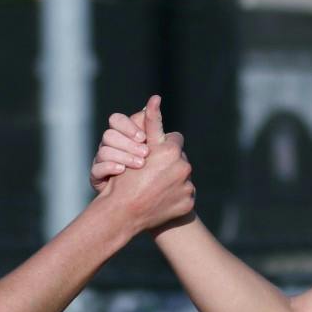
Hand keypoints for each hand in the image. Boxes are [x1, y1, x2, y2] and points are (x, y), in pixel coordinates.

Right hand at [90, 97, 154, 193]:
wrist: (138, 204)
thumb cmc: (149, 174)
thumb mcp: (156, 150)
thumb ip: (154, 128)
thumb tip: (156, 100)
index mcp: (121, 135)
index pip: (117, 120)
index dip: (129, 126)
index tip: (143, 137)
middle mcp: (109, 145)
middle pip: (109, 135)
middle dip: (129, 143)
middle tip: (146, 153)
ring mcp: (100, 160)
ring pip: (103, 150)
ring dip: (123, 156)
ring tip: (140, 164)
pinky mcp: (96, 177)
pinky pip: (96, 169)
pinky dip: (110, 168)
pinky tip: (121, 171)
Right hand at [98, 96, 194, 231]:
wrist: (123, 213)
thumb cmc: (124, 177)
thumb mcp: (139, 147)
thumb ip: (150, 124)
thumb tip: (156, 98)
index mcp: (171, 151)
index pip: (174, 139)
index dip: (161, 147)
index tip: (152, 154)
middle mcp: (183, 167)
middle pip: (180, 158)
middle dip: (169, 163)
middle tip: (152, 172)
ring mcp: (187, 187)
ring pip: (182, 176)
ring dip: (173, 179)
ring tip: (155, 187)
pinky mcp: (188, 202)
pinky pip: (185, 194)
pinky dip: (176, 195)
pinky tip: (161, 198)